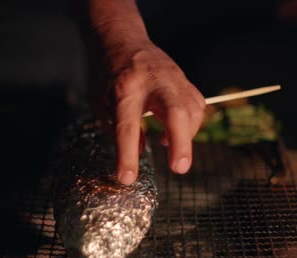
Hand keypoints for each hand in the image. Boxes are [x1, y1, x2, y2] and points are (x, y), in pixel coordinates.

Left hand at [96, 40, 204, 184]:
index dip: (127, 154)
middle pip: (176, 112)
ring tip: (169, 148)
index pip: (127, 125)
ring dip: (185, 137)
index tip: (127, 178)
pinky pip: (197, 107)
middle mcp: (154, 81)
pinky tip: (173, 134)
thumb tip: (140, 153)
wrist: (122, 40)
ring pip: (192, 110)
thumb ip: (116, 129)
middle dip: (181, 143)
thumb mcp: (99, 102)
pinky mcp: (185, 81)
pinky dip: (190, 126)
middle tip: (179, 169)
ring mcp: (174, 78)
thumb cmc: (107, 75)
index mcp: (125, 87)